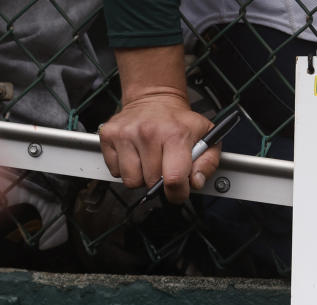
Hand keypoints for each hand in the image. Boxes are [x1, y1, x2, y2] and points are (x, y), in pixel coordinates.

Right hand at [98, 90, 218, 203]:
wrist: (154, 98)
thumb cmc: (180, 122)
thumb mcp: (207, 137)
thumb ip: (208, 163)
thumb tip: (195, 182)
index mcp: (175, 135)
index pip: (173, 179)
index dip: (178, 194)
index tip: (179, 191)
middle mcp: (147, 133)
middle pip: (151, 182)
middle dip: (160, 183)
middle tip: (165, 168)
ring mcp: (125, 134)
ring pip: (131, 180)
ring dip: (141, 177)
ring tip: (150, 162)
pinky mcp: (108, 136)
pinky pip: (115, 171)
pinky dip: (125, 169)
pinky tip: (136, 156)